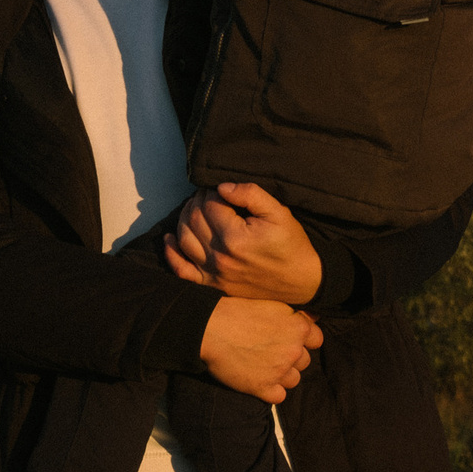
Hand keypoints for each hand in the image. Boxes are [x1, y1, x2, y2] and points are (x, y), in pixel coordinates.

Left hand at [164, 182, 323, 302]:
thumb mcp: (279, 213)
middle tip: (206, 195)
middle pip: (193, 220)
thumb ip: (251, 195)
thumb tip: (222, 187)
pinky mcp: (213, 284)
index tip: (217, 188)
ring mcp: (214, 273)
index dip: (209, 191)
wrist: (302, 281)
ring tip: (194, 209)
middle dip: (196, 201)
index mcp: (235, 238)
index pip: (209, 205)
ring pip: (184, 240)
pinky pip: (182, 270)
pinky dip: (171, 254)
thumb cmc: (292, 245)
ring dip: (183, 219)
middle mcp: (220, 257)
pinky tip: (170, 239)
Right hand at [198, 297, 323, 404]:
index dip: (303, 340)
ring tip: (263, 366)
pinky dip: (270, 391)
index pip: (316, 340)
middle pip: (304, 361)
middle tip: (270, 352)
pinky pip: (279, 396)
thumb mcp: (272, 304)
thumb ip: (294, 315)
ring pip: (293, 380)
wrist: (210, 328)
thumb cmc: (237, 311)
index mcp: (299, 327)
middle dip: (291, 358)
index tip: (288, 339)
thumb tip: (313, 319)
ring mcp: (280, 370)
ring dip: (282, 376)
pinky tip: (258, 380)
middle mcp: (294, 350)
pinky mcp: (263, 387)